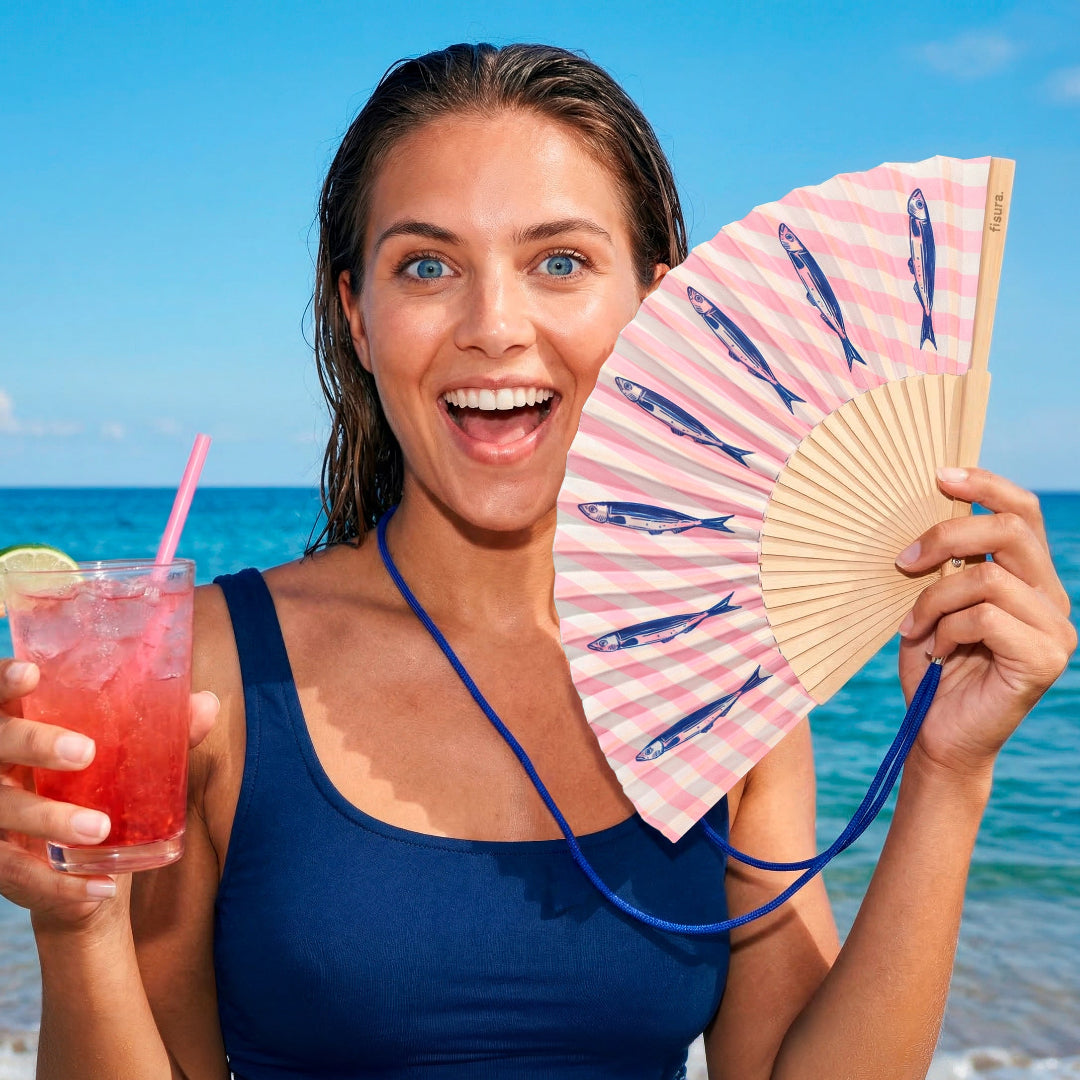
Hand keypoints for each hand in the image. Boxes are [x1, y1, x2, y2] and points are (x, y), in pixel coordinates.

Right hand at [0, 659, 218, 926]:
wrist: (79, 865)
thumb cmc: (99, 787)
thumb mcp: (125, 758)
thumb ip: (161, 731)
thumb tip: (207, 705)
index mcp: (21, 727)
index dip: (3, 681)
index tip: (32, 674)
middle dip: (34, 744)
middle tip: (85, 753)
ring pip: (3, 811)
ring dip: (49, 819)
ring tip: (101, 829)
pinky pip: (15, 875)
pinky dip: (58, 886)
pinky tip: (101, 887)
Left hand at [894, 468, 1075, 778]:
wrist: (939, 734)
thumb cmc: (931, 663)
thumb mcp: (931, 601)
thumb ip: (943, 562)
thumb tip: (926, 511)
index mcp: (1028, 576)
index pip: (1022, 511)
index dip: (985, 485)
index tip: (937, 476)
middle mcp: (1051, 596)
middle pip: (1010, 530)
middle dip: (946, 537)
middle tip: (903, 562)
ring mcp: (1055, 628)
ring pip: (987, 578)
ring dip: (934, 599)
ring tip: (915, 628)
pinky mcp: (1045, 658)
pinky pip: (984, 618)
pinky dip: (945, 630)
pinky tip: (935, 652)